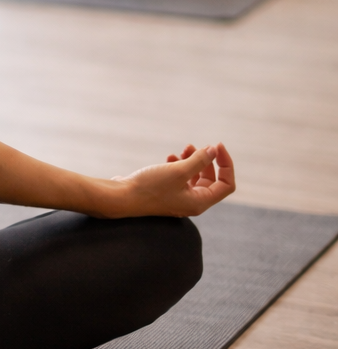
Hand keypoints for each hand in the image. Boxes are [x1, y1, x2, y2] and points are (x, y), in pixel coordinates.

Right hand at [105, 142, 234, 218]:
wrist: (121, 197)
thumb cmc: (150, 187)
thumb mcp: (178, 171)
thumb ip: (199, 160)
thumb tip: (214, 150)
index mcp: (199, 202)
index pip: (226, 184)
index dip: (226, 164)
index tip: (217, 146)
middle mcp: (192, 203)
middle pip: (212, 180)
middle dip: (207, 161)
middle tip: (198, 146)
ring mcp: (179, 199)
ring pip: (195, 178)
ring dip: (193, 161)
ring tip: (184, 149)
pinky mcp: (166, 193)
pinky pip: (181, 178)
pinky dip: (179, 166)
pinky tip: (170, 157)